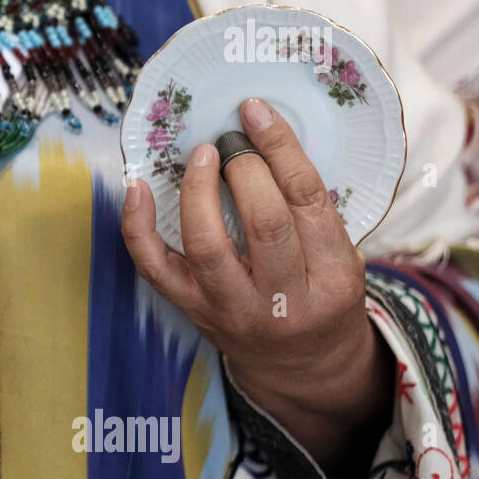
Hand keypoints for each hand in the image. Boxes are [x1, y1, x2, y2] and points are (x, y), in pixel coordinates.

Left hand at [122, 98, 392, 478]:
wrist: (301, 366)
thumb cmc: (320, 295)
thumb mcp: (341, 257)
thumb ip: (312, 209)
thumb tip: (262, 134)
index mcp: (334, 276)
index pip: (307, 199)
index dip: (280, 148)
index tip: (255, 111)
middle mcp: (284, 298)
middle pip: (263, 222)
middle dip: (243, 169)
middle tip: (230, 140)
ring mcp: (233, 308)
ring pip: (208, 245)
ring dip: (196, 190)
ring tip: (198, 153)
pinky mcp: (193, 310)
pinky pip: (154, 267)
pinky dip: (138, 225)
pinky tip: (136, 188)